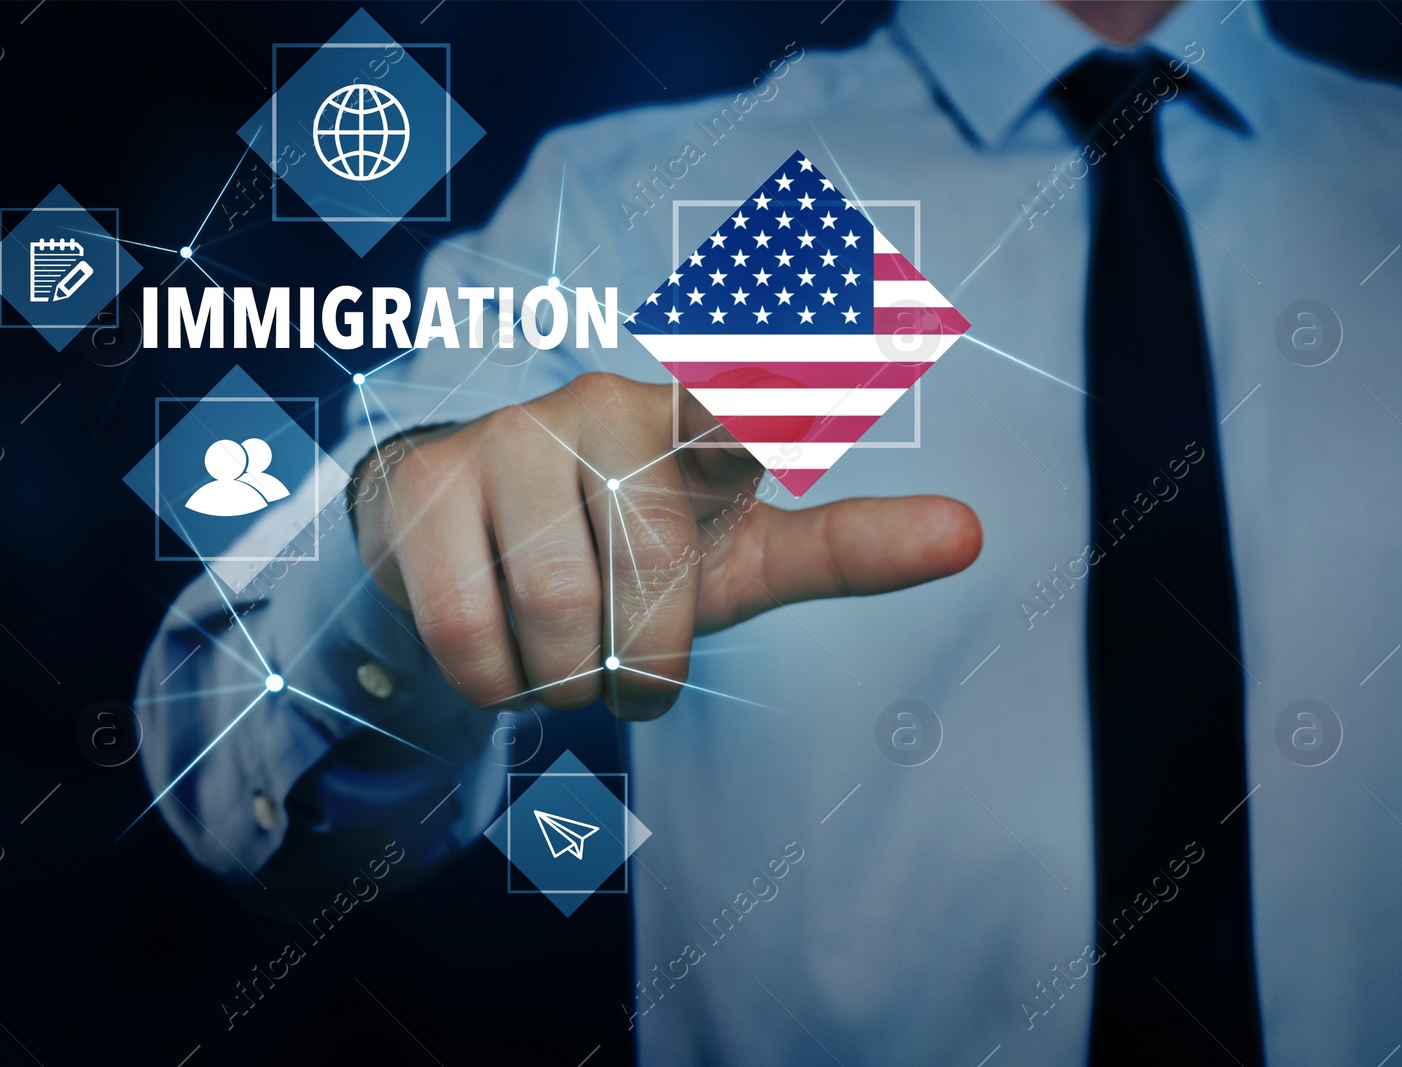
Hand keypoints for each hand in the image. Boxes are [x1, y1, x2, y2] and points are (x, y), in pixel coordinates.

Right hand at [355, 373, 980, 718]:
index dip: (792, 377)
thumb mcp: (739, 559)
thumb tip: (977, 532)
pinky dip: (492, 684)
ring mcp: (508, 433)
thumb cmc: (626, 550)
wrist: (473, 549)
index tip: (879, 319)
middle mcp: (605, 406)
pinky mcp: (424, 478)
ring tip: (557, 657)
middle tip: (617, 663)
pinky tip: (496, 652)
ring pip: (557, 618)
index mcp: (697, 423)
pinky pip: (469, 632)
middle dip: (638, 670)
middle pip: (649, 591)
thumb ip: (848, 549)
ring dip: (562, 682)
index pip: (748, 399)